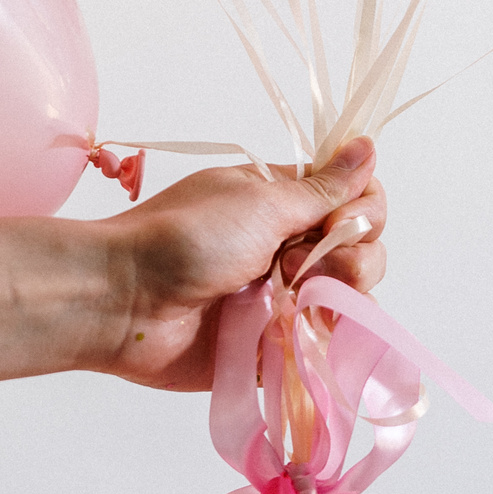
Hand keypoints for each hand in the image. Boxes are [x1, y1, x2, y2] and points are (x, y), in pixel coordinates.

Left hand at [89, 139, 386, 391]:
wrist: (125, 302)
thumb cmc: (184, 239)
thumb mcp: (260, 203)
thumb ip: (322, 189)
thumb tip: (367, 145)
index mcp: (283, 202)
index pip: (357, 199)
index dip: (363, 209)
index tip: (342, 219)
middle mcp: (288, 247)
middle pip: (362, 251)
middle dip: (352, 257)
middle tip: (299, 264)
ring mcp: (283, 300)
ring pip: (349, 301)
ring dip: (334, 298)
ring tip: (291, 298)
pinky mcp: (272, 348)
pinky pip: (321, 349)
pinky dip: (321, 341)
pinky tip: (299, 333)